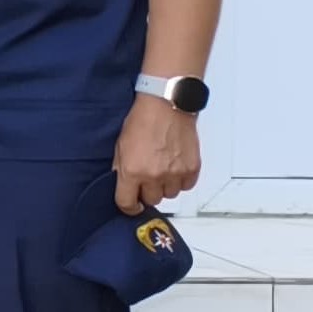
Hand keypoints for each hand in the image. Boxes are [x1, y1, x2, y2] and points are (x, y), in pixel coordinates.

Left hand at [113, 94, 201, 215]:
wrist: (166, 105)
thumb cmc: (142, 120)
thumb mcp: (120, 146)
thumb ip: (121, 168)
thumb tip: (122, 185)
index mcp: (132, 171)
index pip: (127, 203)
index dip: (128, 206)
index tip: (131, 205)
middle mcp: (154, 176)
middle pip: (151, 200)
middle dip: (147, 192)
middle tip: (147, 179)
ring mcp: (175, 173)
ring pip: (170, 195)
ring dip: (165, 186)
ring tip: (162, 169)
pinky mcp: (192, 168)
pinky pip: (186, 186)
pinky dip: (181, 181)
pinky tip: (175, 168)